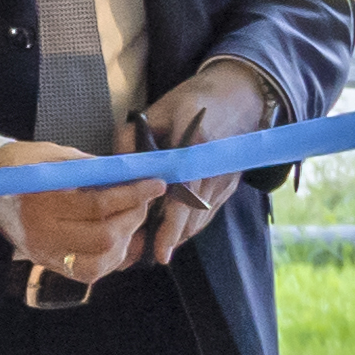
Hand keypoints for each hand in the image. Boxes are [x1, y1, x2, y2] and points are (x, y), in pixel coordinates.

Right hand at [0, 145, 155, 282]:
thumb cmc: (21, 165)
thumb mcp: (52, 155)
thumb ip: (90, 167)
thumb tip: (130, 174)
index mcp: (40, 200)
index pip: (97, 205)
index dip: (132, 195)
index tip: (155, 184)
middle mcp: (42, 233)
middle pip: (104, 236)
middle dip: (133, 217)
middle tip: (142, 201)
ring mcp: (44, 253)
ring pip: (101, 261)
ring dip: (125, 240)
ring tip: (129, 220)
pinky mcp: (48, 264)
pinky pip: (89, 272)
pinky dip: (111, 258)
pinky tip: (116, 240)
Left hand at [127, 60, 287, 261]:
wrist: (239, 96)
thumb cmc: (192, 101)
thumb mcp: (159, 110)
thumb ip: (132, 138)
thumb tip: (116, 168)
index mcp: (196, 146)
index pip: (184, 195)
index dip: (171, 225)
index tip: (159, 250)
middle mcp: (214, 169)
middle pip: (193, 215)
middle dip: (170, 239)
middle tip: (142, 258)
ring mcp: (225, 180)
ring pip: (200, 219)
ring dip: (178, 236)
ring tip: (149, 251)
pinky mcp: (229, 186)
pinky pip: (208, 213)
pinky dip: (189, 226)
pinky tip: (171, 235)